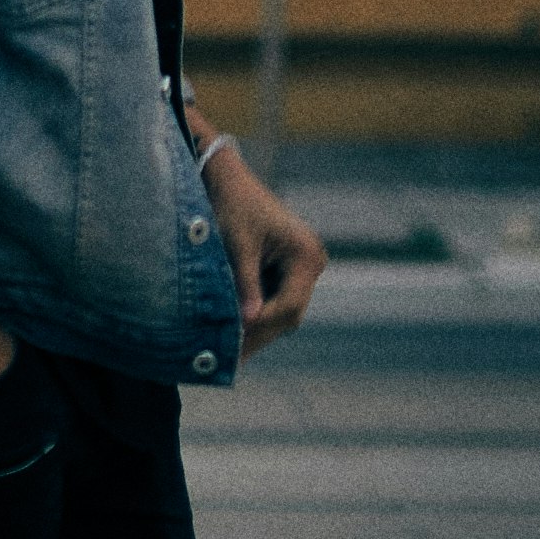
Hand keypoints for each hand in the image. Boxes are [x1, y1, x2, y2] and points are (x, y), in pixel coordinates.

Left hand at [198, 138, 327, 358]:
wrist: (228, 180)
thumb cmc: (232, 207)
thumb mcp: (238, 247)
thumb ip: (245, 285)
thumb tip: (248, 323)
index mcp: (306, 255)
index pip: (289, 305)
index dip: (263, 326)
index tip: (236, 344)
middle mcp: (311, 262)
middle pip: (290, 312)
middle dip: (261, 332)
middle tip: (232, 358)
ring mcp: (303, 266)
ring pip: (283, 310)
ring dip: (259, 326)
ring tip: (231, 350)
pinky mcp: (289, 269)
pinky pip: (276, 299)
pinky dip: (258, 312)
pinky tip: (235, 327)